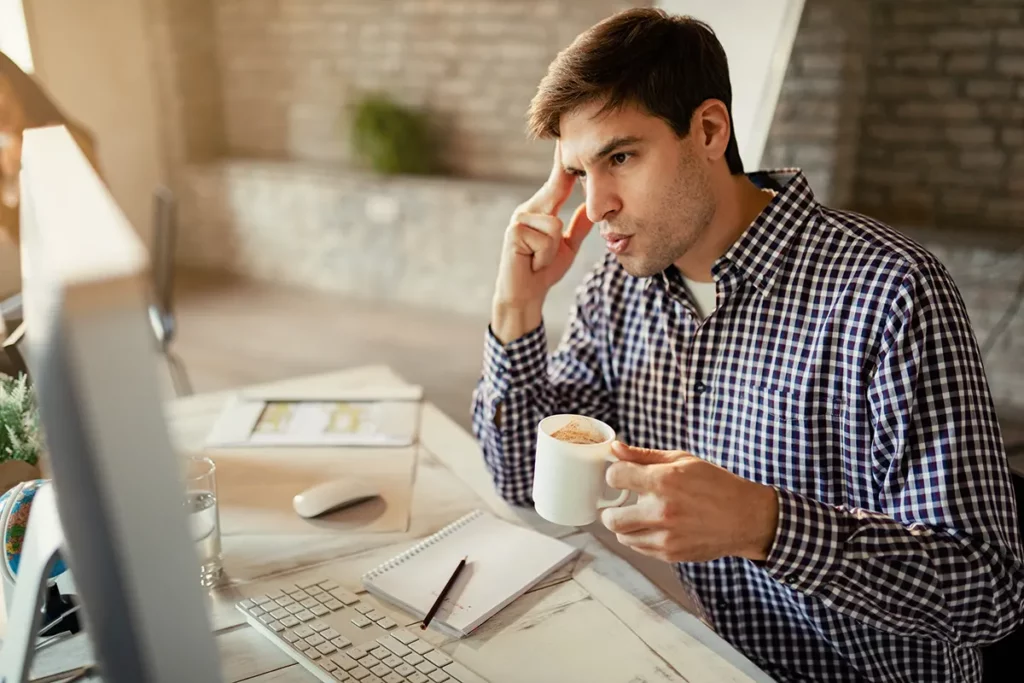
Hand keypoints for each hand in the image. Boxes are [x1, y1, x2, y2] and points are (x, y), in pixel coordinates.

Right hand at [491, 142, 594, 343]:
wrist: (524, 296)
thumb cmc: (542, 271)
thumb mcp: (566, 247)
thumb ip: (578, 226)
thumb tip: (592, 207)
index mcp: (542, 210)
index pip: (557, 180)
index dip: (564, 159)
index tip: (569, 135)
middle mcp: (528, 210)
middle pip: (558, 196)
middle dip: (561, 209)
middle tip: (549, 238)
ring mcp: (519, 220)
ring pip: (554, 225)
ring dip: (552, 251)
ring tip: (540, 261)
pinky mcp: (514, 233)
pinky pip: (546, 238)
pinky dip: (544, 257)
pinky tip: (533, 264)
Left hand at [601, 441, 779, 562]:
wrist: (745, 517)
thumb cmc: (716, 484)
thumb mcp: (682, 460)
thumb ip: (644, 456)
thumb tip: (615, 448)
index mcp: (663, 481)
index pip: (614, 477)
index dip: (615, 475)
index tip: (622, 476)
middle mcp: (660, 511)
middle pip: (610, 518)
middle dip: (612, 509)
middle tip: (622, 503)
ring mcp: (665, 537)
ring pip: (622, 537)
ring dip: (626, 526)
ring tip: (640, 515)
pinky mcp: (670, 554)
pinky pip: (639, 549)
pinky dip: (640, 538)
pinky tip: (654, 526)